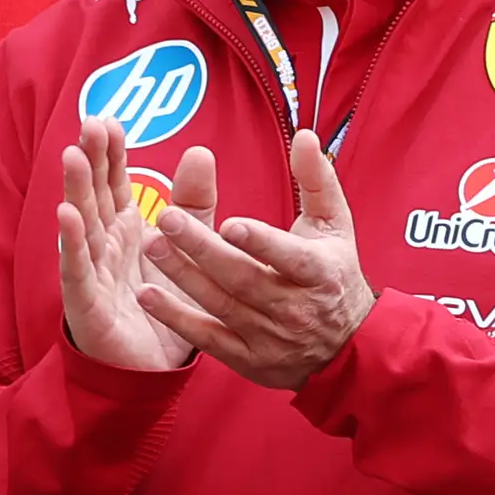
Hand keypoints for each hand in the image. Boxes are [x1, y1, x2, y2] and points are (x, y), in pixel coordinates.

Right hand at [54, 115, 211, 371]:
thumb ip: (195, 205)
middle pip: (94, 195)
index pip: (114, 182)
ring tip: (73, 156)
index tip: (110, 120)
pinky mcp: (87, 303)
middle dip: (91, 159)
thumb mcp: (187, 248)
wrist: (153, 370)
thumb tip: (201, 152)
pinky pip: (78, 270)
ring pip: (81, 225)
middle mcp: (103, 245)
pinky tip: (66, 215)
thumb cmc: (163, 306)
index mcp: (124, 228)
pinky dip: (72, 243)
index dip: (111, 153)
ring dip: (75, 190)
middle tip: (90, 123)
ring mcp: (91, 272)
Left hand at [142, 129, 376, 390]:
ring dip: (182, 277)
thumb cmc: (335, 275)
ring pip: (220, 305)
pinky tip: (148, 295)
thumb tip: (306, 136)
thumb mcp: (335, 226)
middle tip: (166, 219)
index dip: (260, 242)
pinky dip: (177, 318)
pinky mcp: (248, 358)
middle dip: (203, 249)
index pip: (288, 257)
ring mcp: (269, 336)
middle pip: (243, 278)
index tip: (229, 224)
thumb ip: (317, 179)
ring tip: (151, 247)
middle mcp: (294, 307)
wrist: (346, 350)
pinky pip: (207, 339)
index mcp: (318, 271)